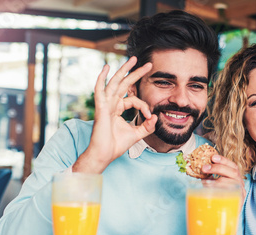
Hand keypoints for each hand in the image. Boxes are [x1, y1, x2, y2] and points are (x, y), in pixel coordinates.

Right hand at [73, 57, 157, 172]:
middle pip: (124, 84)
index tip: (149, 116)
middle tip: (147, 64)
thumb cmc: (116, 145)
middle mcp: (111, 104)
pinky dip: (102, 78)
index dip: (144, 106)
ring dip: (124, 70)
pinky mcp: (101, 108)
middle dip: (135, 73)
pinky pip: (100, 90)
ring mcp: (105, 104)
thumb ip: (147, 126)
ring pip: (115, 82)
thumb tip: (156, 117)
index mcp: (117, 109)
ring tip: (133, 59)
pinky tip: (106, 67)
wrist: (105, 154)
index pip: (133, 100)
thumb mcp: (137, 134)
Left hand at [202, 155, 245, 206]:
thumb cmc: (218, 200)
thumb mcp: (215, 186)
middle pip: (233, 172)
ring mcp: (241, 193)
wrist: (224, 218)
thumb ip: (211, 178)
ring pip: (233, 183)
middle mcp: (240, 184)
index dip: (224, 160)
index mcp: (235, 178)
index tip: (213, 157)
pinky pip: (231, 195)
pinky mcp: (239, 202)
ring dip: (217, 181)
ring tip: (205, 182)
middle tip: (204, 168)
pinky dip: (220, 192)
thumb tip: (200, 170)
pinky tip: (211, 192)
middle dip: (218, 168)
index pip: (233, 166)